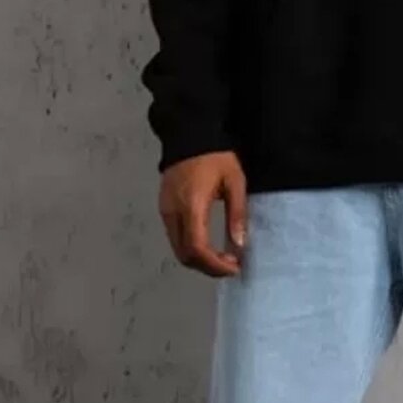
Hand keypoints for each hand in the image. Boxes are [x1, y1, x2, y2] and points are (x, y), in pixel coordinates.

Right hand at [159, 151, 248, 276]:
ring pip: (178, 249)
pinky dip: (191, 249)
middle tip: (231, 266)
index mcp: (192, 206)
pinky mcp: (163, 209)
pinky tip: (209, 245)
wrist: (189, 135)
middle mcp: (173, 213)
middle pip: (184, 255)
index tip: (234, 268)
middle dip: (208, 267)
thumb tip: (239, 245)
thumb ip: (237, 213)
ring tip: (223, 257)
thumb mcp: (234, 181)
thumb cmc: (215, 156)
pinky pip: (175, 238)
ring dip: (199, 260)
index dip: (215, 265)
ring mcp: (165, 211)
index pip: (197, 248)